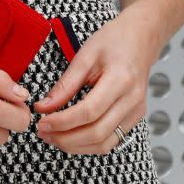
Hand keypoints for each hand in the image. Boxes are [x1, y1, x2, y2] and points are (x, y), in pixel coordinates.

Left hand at [34, 7, 156, 154]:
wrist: (141, 38)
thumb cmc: (114, 40)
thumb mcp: (86, 54)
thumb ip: (65, 84)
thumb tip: (44, 107)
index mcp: (121, 79)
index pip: (89, 112)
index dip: (63, 121)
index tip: (42, 122)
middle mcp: (132, 100)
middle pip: (97, 133)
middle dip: (65, 138)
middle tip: (43, 132)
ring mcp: (136, 112)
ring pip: (104, 144)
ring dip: (75, 146)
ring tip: (53, 137)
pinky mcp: (134, 118)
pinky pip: (111, 141)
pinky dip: (89, 145)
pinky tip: (71, 137)